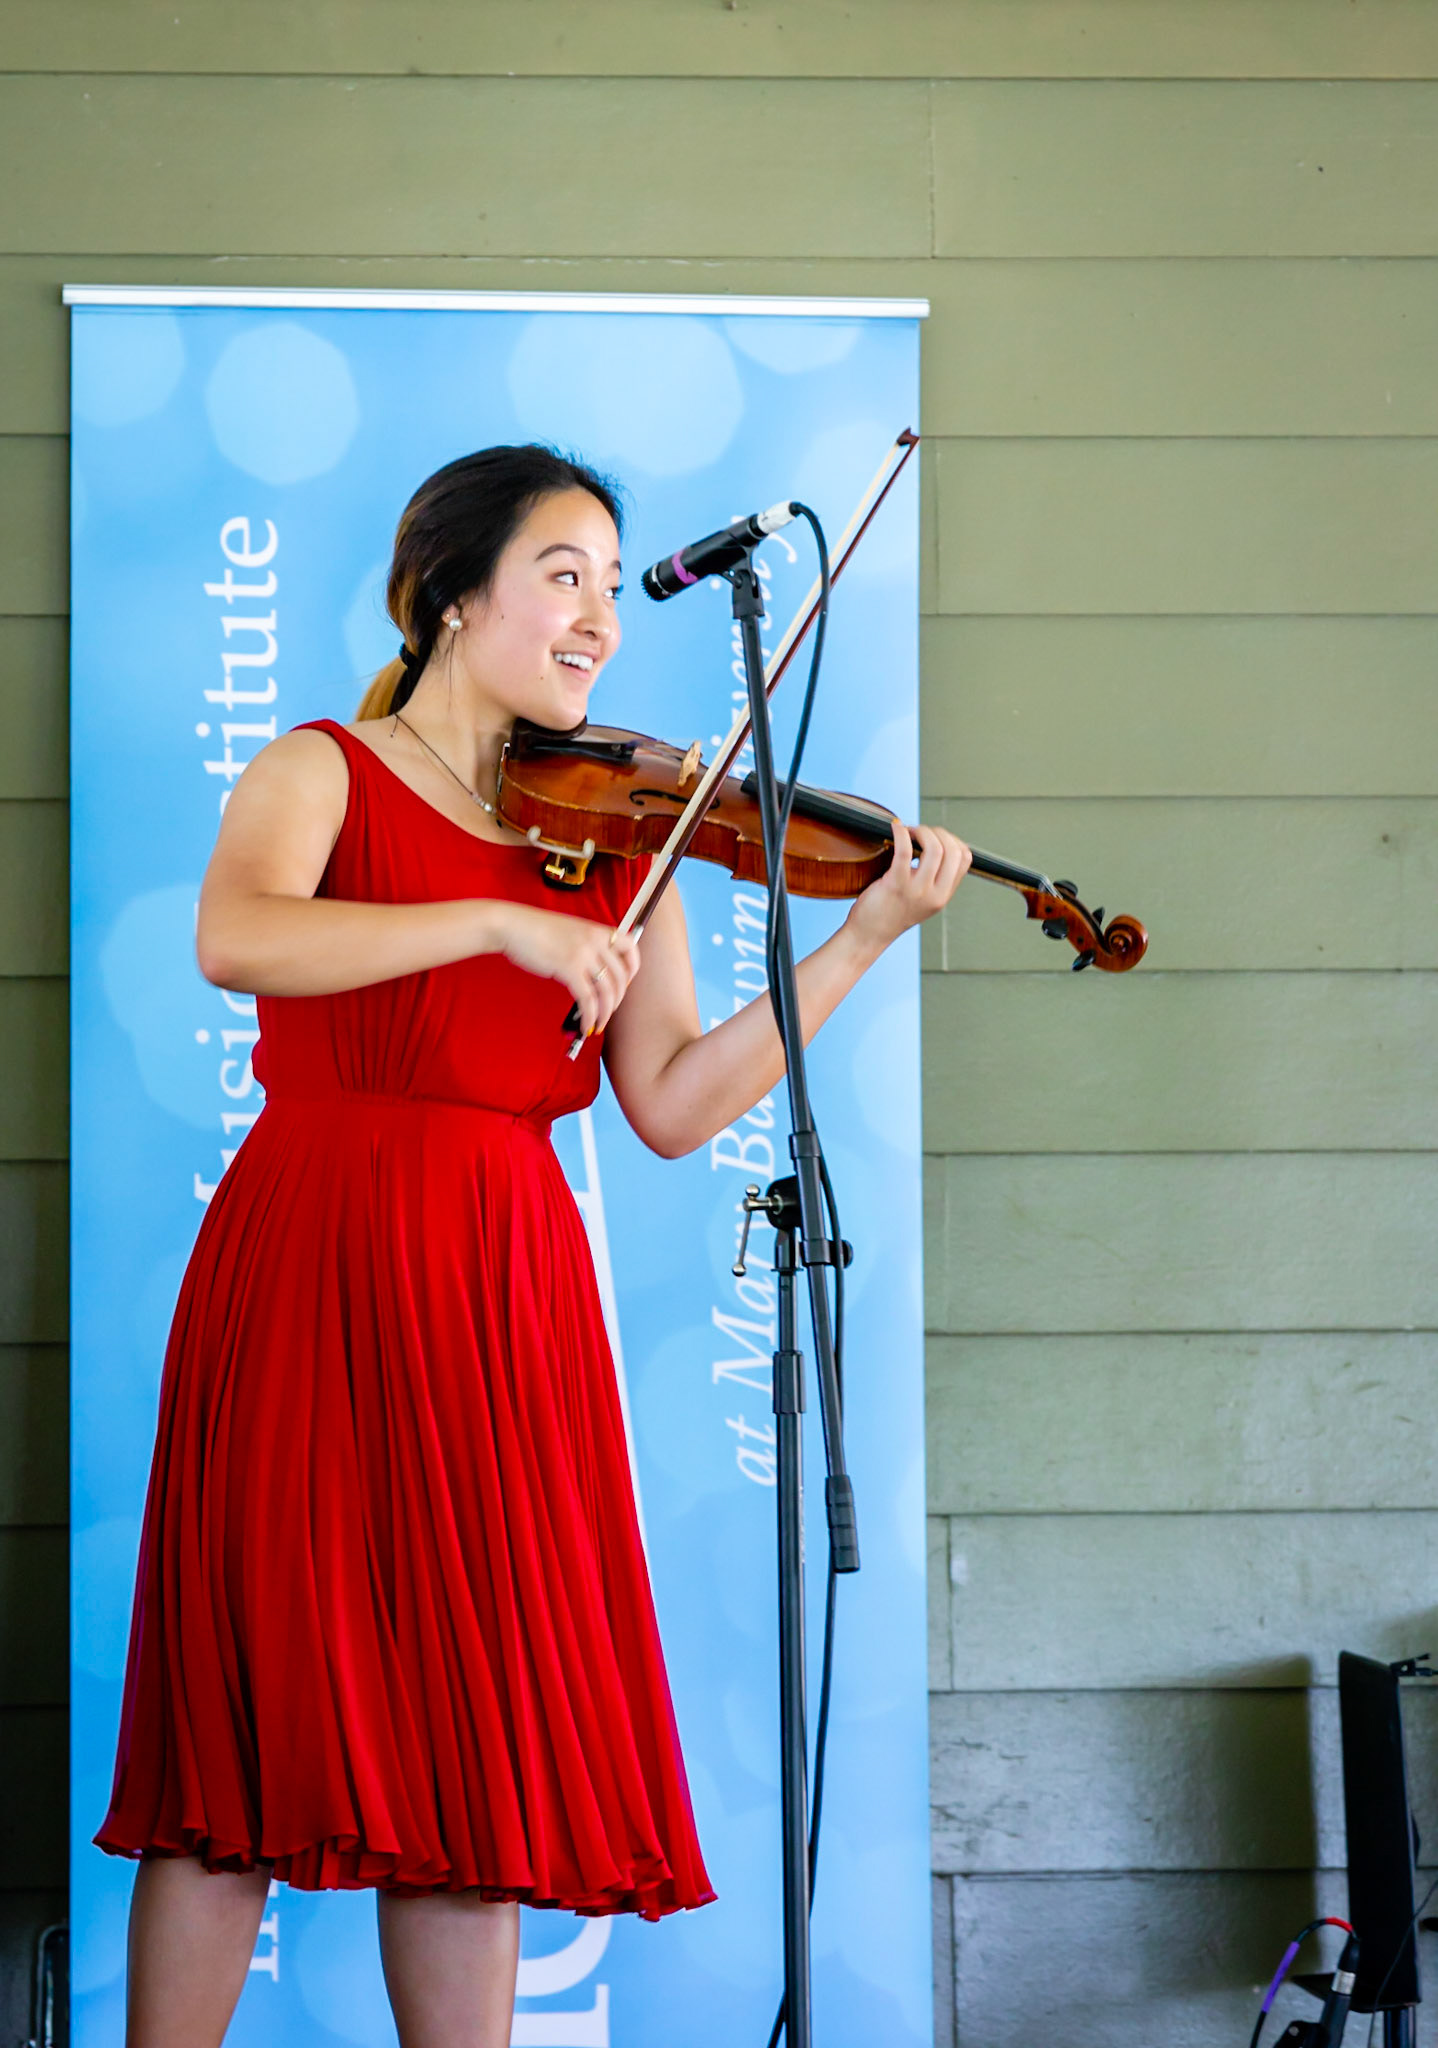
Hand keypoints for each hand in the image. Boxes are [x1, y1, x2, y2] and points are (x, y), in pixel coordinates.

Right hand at [490, 905, 640, 1035]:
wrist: (513, 926)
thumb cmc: (535, 930)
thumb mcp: (570, 931)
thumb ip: (586, 947)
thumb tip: (594, 974)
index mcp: (597, 930)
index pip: (631, 948)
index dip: (632, 970)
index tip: (626, 983)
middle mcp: (595, 940)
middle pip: (620, 976)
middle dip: (617, 999)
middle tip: (608, 1010)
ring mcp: (584, 954)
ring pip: (607, 991)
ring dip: (605, 1013)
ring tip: (598, 1025)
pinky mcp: (570, 968)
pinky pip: (588, 999)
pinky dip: (590, 1016)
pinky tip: (586, 1025)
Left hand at [844, 819, 970, 951]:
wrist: (869, 935)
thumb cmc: (890, 913)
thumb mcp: (922, 900)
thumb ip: (933, 879)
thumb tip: (936, 843)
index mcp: (943, 896)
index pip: (964, 858)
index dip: (952, 840)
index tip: (935, 837)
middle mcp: (935, 895)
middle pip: (952, 850)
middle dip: (937, 832)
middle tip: (919, 831)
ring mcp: (916, 890)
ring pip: (934, 848)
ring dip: (922, 831)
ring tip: (909, 831)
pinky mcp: (895, 885)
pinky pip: (904, 851)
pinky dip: (901, 833)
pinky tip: (895, 827)